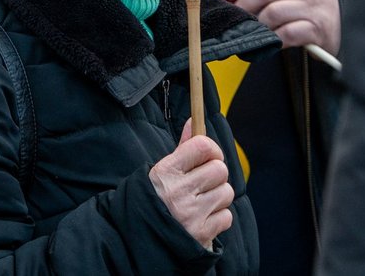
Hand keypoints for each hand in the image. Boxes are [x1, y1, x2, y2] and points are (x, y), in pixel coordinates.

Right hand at [149, 120, 234, 248]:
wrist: (138, 242)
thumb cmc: (153, 201)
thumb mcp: (160, 173)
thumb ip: (182, 149)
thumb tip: (194, 121)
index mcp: (166, 172)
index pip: (202, 146)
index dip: (211, 149)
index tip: (207, 156)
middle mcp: (178, 192)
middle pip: (220, 169)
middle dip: (215, 176)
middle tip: (203, 183)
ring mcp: (190, 215)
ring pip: (226, 193)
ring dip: (218, 197)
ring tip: (201, 203)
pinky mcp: (201, 234)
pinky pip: (226, 217)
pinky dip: (218, 218)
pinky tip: (202, 219)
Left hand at [223, 0, 340, 52]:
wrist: (346, 24)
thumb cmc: (315, 5)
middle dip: (245, 4)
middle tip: (238, 14)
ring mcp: (315, 7)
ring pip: (273, 12)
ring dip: (258, 23)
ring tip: (256, 28)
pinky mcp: (318, 29)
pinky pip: (286, 33)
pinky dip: (274, 38)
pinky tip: (271, 39)